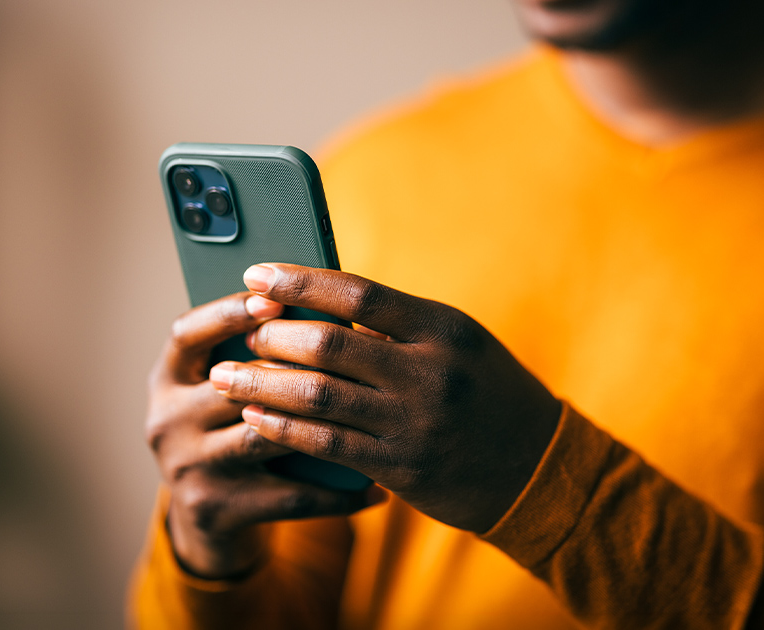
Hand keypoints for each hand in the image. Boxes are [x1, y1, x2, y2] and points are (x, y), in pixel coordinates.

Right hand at [145, 291, 384, 578]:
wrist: (207, 516)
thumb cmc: (232, 428)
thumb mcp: (226, 389)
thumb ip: (257, 355)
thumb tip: (331, 314)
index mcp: (167, 378)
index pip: (187, 333)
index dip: (227, 313)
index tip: (273, 300)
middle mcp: (166, 420)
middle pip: (230, 385)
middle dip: (287, 368)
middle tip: (344, 355)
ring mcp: (187, 467)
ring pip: (261, 437)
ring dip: (315, 423)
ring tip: (367, 410)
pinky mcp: (214, 510)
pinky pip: (289, 498)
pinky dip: (337, 494)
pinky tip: (376, 489)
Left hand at [211, 264, 561, 532]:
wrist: (538, 471)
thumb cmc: (488, 394)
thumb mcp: (459, 344)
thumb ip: (400, 325)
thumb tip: (319, 301)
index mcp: (444, 329)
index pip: (359, 293)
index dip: (300, 281)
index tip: (257, 273)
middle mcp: (430, 373)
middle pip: (330, 344)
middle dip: (272, 335)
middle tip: (241, 330)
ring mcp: (415, 423)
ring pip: (318, 396)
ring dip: (262, 382)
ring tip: (225, 375)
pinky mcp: (401, 468)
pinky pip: (327, 444)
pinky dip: (284, 427)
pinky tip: (255, 415)